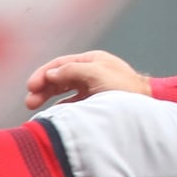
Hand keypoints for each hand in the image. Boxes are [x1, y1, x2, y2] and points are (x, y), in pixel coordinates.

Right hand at [24, 51, 152, 109]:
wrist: (147, 108)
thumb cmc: (126, 89)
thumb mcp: (97, 75)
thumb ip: (72, 71)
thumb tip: (51, 74)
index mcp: (93, 61)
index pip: (61, 64)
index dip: (44, 73)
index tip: (31, 86)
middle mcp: (92, 73)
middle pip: (60, 77)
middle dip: (43, 87)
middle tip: (30, 101)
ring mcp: (94, 89)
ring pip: (64, 91)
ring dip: (49, 98)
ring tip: (34, 107)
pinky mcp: (97, 104)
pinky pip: (74, 104)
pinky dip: (62, 108)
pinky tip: (53, 115)